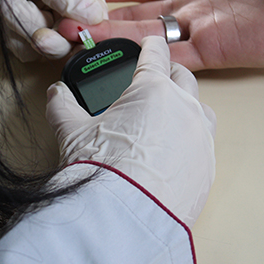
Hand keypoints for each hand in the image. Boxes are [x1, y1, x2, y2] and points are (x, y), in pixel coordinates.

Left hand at [2, 0, 107, 61]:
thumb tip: (93, 15)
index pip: (97, 16)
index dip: (83, 28)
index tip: (64, 27)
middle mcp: (66, 4)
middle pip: (73, 41)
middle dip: (49, 36)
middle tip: (37, 34)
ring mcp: (47, 22)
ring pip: (47, 50)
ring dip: (21, 26)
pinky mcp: (25, 35)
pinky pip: (24, 51)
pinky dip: (9, 32)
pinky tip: (1, 11)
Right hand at [46, 36, 215, 226]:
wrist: (124, 218)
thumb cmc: (103, 170)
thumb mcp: (72, 132)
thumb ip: (63, 106)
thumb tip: (56, 94)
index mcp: (153, 90)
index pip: (156, 54)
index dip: (150, 46)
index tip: (150, 45)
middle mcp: (184, 108)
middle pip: (183, 78)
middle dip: (169, 75)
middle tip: (155, 82)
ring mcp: (200, 138)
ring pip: (200, 109)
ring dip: (186, 107)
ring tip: (167, 118)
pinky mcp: (207, 167)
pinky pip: (203, 143)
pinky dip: (189, 140)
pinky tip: (173, 152)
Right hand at [58, 0, 263, 70]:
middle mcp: (187, 2)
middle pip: (134, 16)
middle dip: (101, 21)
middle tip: (69, 24)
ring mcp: (196, 30)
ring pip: (143, 41)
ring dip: (111, 43)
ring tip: (76, 43)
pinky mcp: (210, 53)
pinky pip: (166, 60)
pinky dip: (140, 62)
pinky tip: (112, 61)